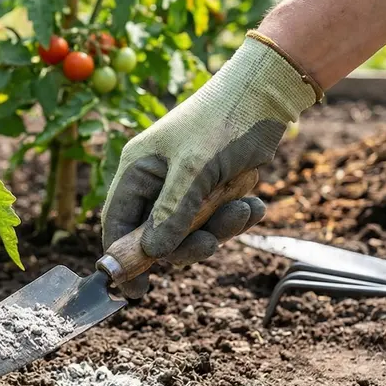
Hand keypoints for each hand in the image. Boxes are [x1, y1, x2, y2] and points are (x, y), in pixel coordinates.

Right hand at [101, 35, 318, 297]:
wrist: (269, 93)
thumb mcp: (195, 171)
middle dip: (186, 242)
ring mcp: (186, 185)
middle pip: (156, 235)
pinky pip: (218, 218)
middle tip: (210, 243)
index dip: (124, 259)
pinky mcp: (213, 187)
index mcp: (137, 170)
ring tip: (245, 208)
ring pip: (193, 230)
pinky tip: (255, 202)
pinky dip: (237, 215)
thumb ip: (171, 213)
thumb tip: (152, 254)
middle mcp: (156, 180)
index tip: (138, 292)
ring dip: (220, 227)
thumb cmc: (223, 123)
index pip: (116, 224)